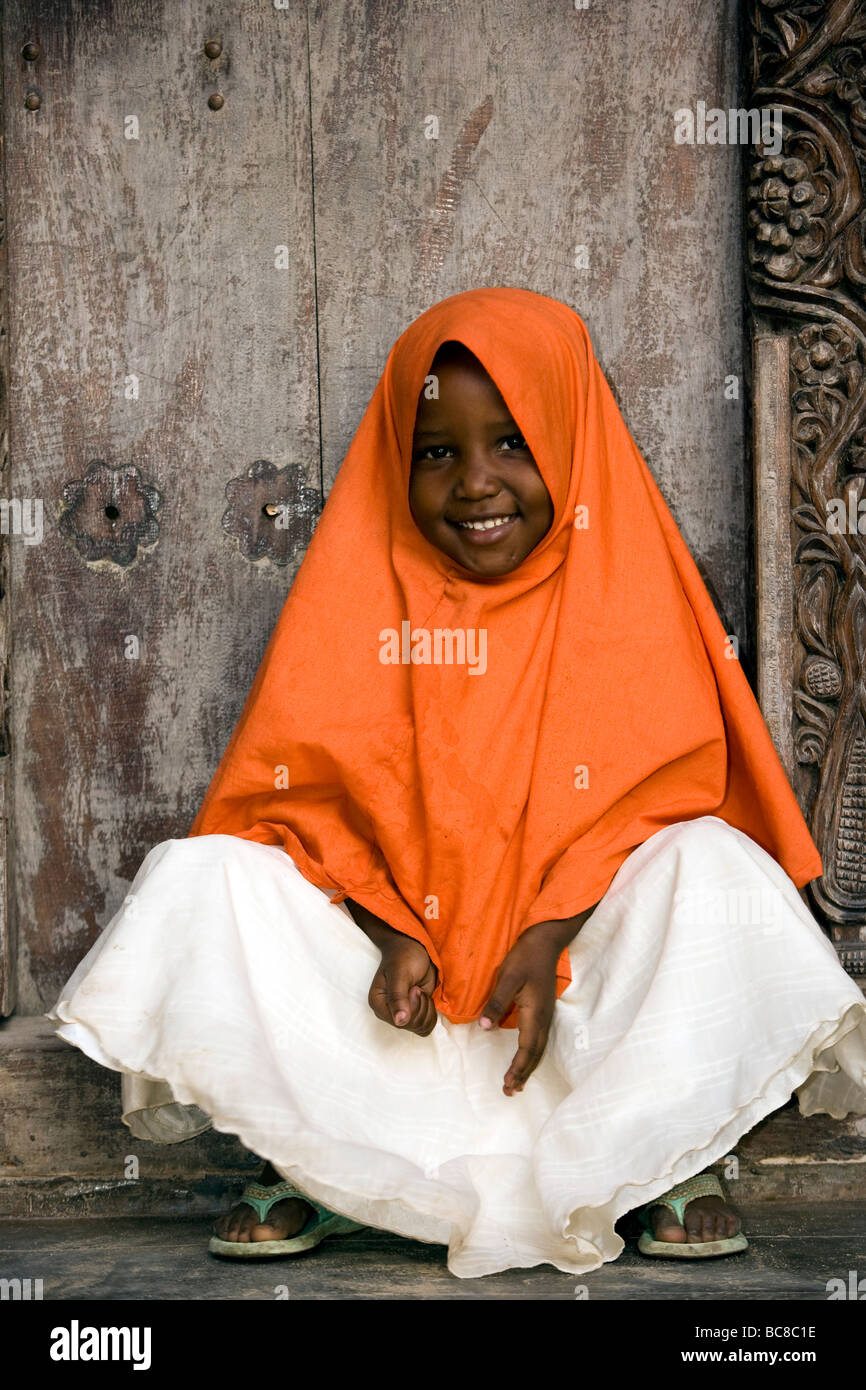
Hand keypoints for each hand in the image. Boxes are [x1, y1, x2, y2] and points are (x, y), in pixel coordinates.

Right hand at [368, 934, 437, 1036]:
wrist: (412, 948)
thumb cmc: (404, 956)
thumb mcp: (401, 973)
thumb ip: (398, 997)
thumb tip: (400, 1022)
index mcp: (378, 1003)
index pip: (400, 1023)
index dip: (413, 1007)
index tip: (414, 988)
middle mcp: (388, 1013)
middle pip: (412, 1026)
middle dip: (422, 1006)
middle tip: (417, 987)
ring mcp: (401, 1014)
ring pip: (421, 1027)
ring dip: (428, 1008)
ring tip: (420, 990)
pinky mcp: (414, 1013)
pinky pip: (426, 1026)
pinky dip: (432, 1013)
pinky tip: (425, 997)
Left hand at [478, 927, 560, 1095]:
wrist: (545, 941)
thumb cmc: (525, 957)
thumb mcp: (507, 977)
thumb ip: (496, 1003)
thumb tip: (483, 1028)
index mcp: (535, 1014)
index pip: (527, 1048)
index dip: (517, 1068)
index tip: (507, 1083)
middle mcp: (543, 1018)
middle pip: (535, 1053)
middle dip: (523, 1073)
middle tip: (510, 1091)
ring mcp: (545, 1014)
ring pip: (538, 1048)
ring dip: (528, 1066)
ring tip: (516, 1082)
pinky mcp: (542, 1009)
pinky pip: (538, 1039)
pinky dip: (530, 1053)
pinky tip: (524, 1057)